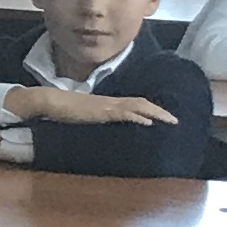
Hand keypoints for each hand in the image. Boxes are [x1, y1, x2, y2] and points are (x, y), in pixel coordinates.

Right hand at [10, 88, 173, 125]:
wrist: (50, 102)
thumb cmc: (64, 109)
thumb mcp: (85, 115)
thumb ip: (97, 118)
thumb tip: (104, 124)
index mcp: (108, 103)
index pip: (135, 103)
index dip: (151, 108)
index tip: (164, 116)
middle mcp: (111, 102)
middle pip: (141, 103)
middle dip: (160, 111)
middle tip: (176, 120)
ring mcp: (107, 106)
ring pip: (137, 106)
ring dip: (156, 112)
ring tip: (170, 120)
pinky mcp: (101, 111)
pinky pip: (123, 113)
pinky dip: (138, 116)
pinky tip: (148, 122)